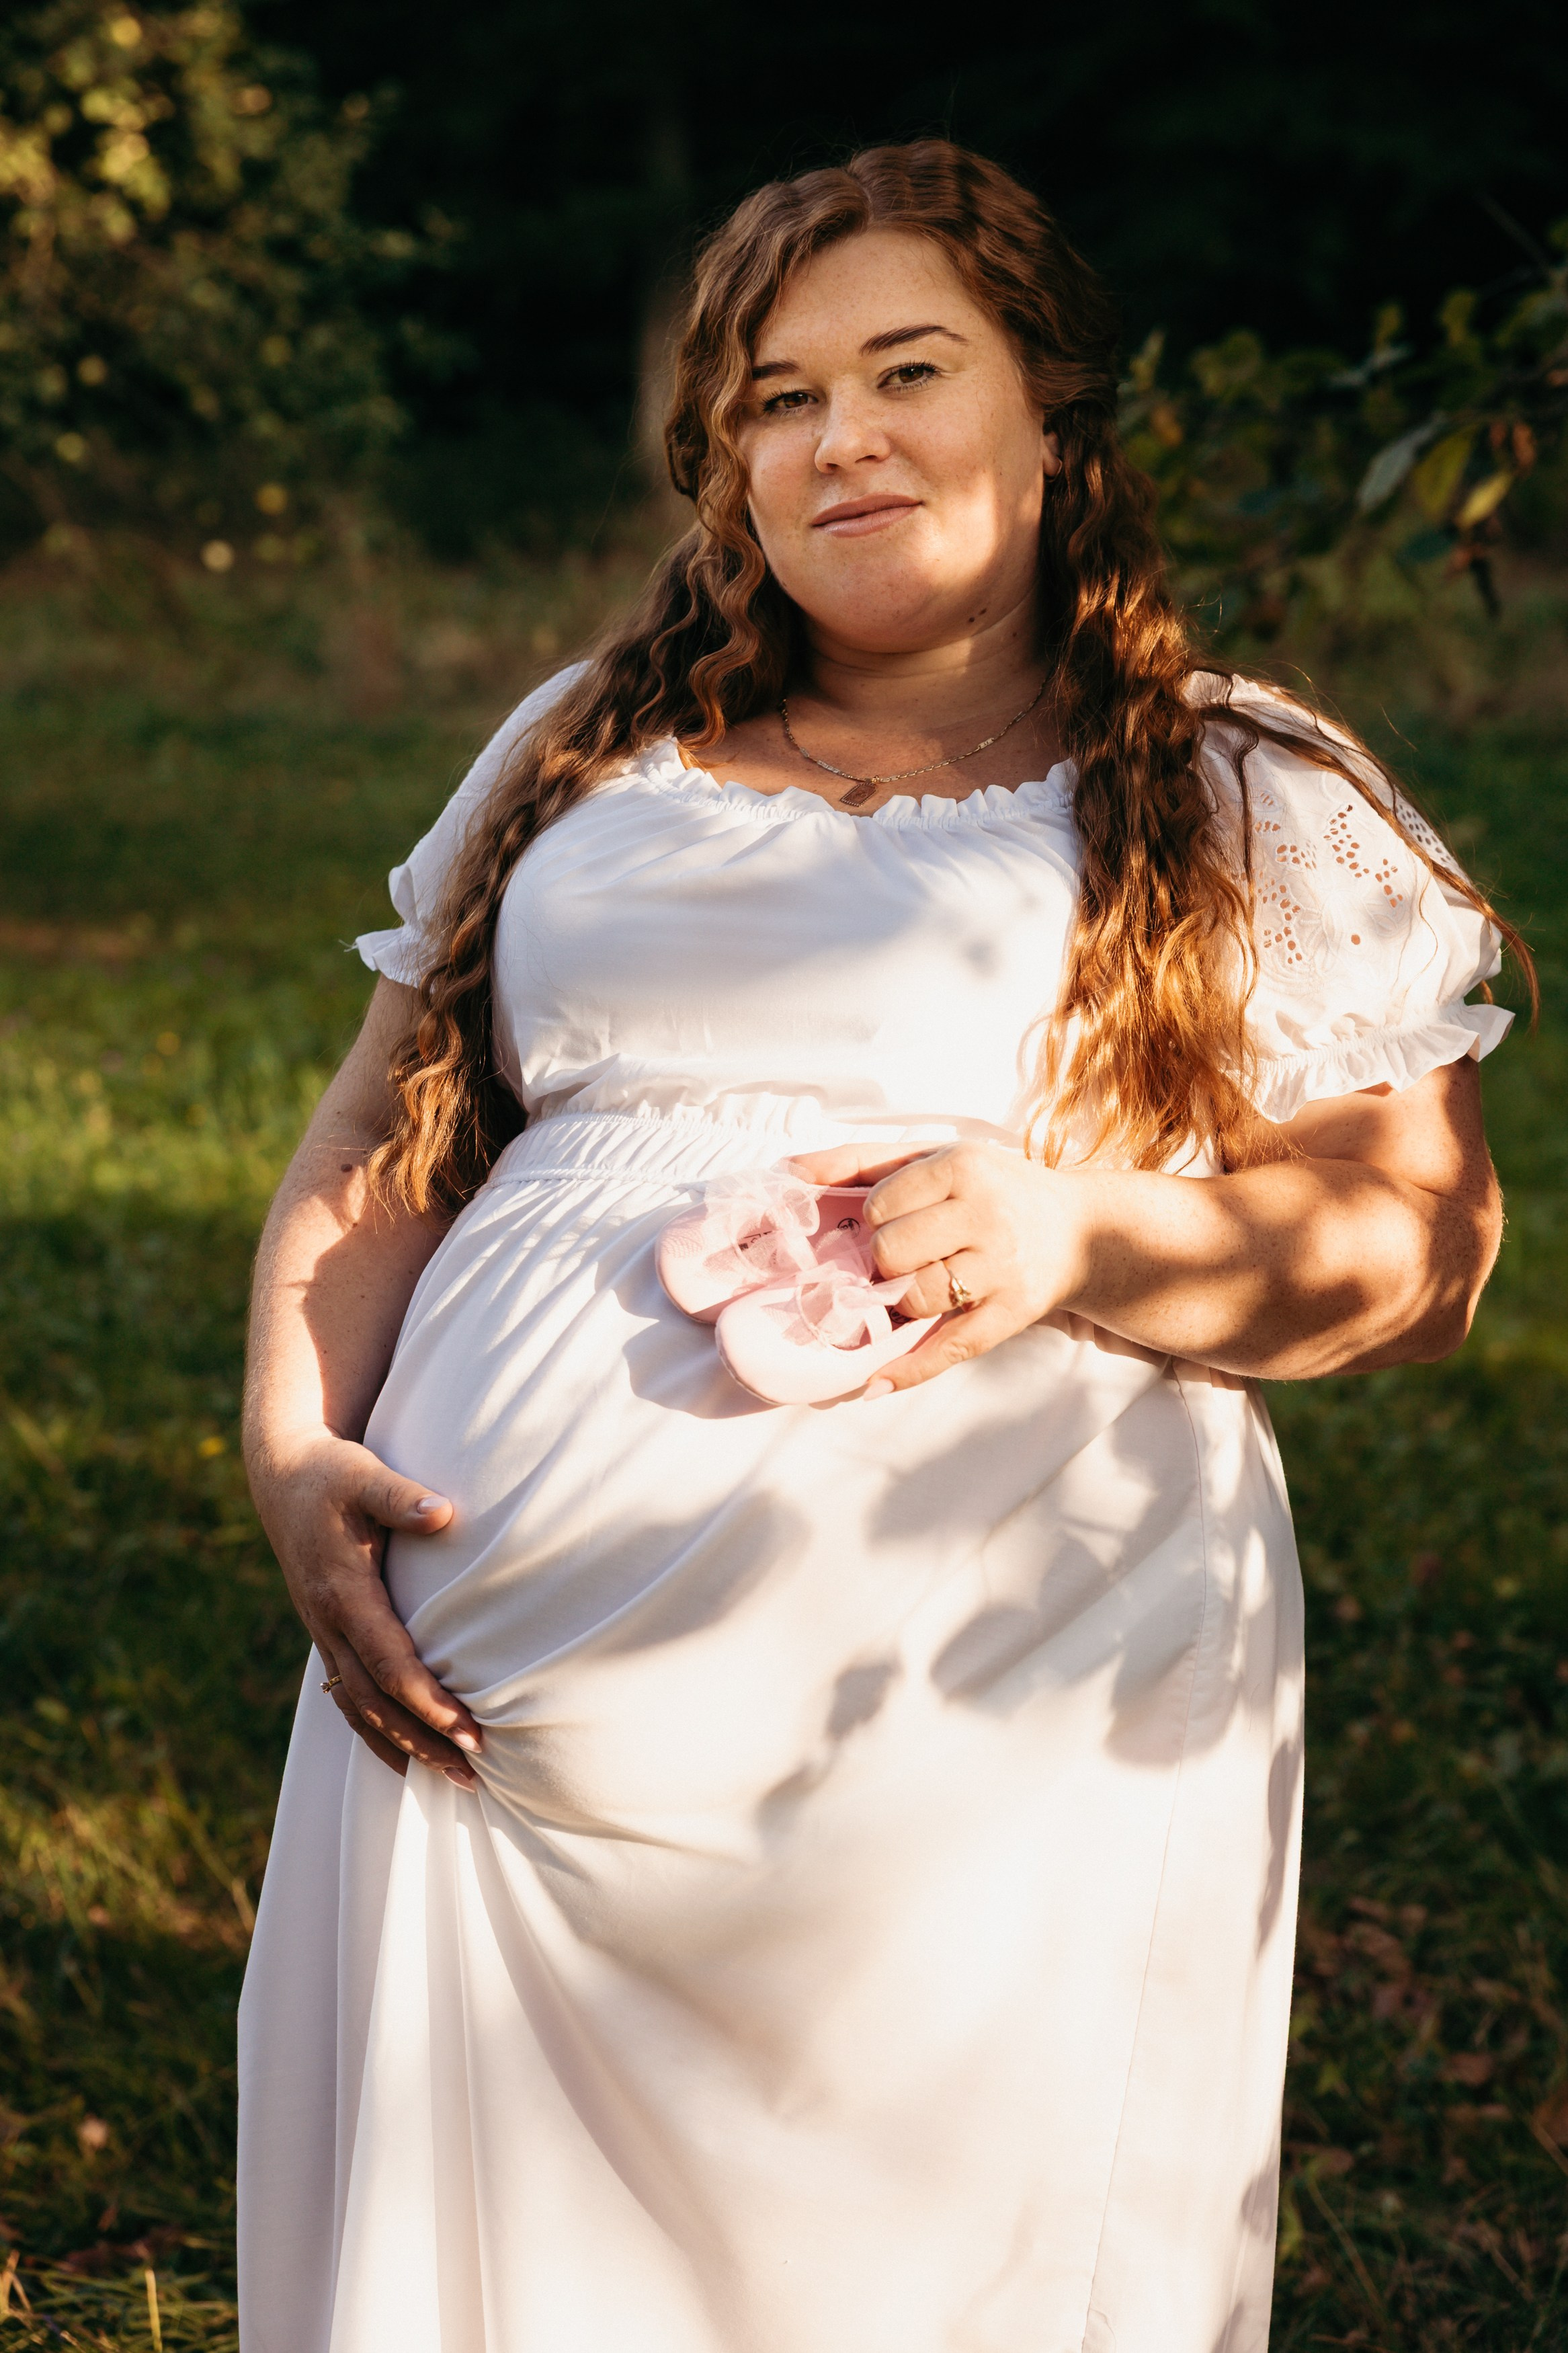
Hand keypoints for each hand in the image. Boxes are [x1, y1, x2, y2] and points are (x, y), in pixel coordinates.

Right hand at [246, 1429, 481, 1784]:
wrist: (282, 1473)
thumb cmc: (331, 1473)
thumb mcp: (363, 1474)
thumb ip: (400, 1496)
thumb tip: (443, 1514)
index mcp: (344, 1592)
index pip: (391, 1664)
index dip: (429, 1702)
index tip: (469, 1731)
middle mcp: (329, 1622)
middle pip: (377, 1702)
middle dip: (423, 1741)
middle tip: (472, 1773)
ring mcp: (324, 1632)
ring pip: (359, 1707)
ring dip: (402, 1746)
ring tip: (449, 1779)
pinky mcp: (326, 1632)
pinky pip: (348, 1695)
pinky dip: (374, 1731)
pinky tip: (403, 1755)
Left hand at [787, 1142, 1086, 1395]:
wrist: (1080, 1230)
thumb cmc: (991, 1189)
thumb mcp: (935, 1159)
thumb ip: (861, 1161)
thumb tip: (788, 1171)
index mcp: (963, 1167)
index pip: (879, 1206)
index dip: (873, 1219)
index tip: (893, 1218)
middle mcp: (987, 1215)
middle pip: (890, 1253)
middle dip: (884, 1261)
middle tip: (906, 1256)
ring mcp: (1001, 1268)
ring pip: (915, 1298)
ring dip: (903, 1300)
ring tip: (923, 1285)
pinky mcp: (1012, 1314)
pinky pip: (949, 1348)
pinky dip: (907, 1370)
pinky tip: (874, 1384)